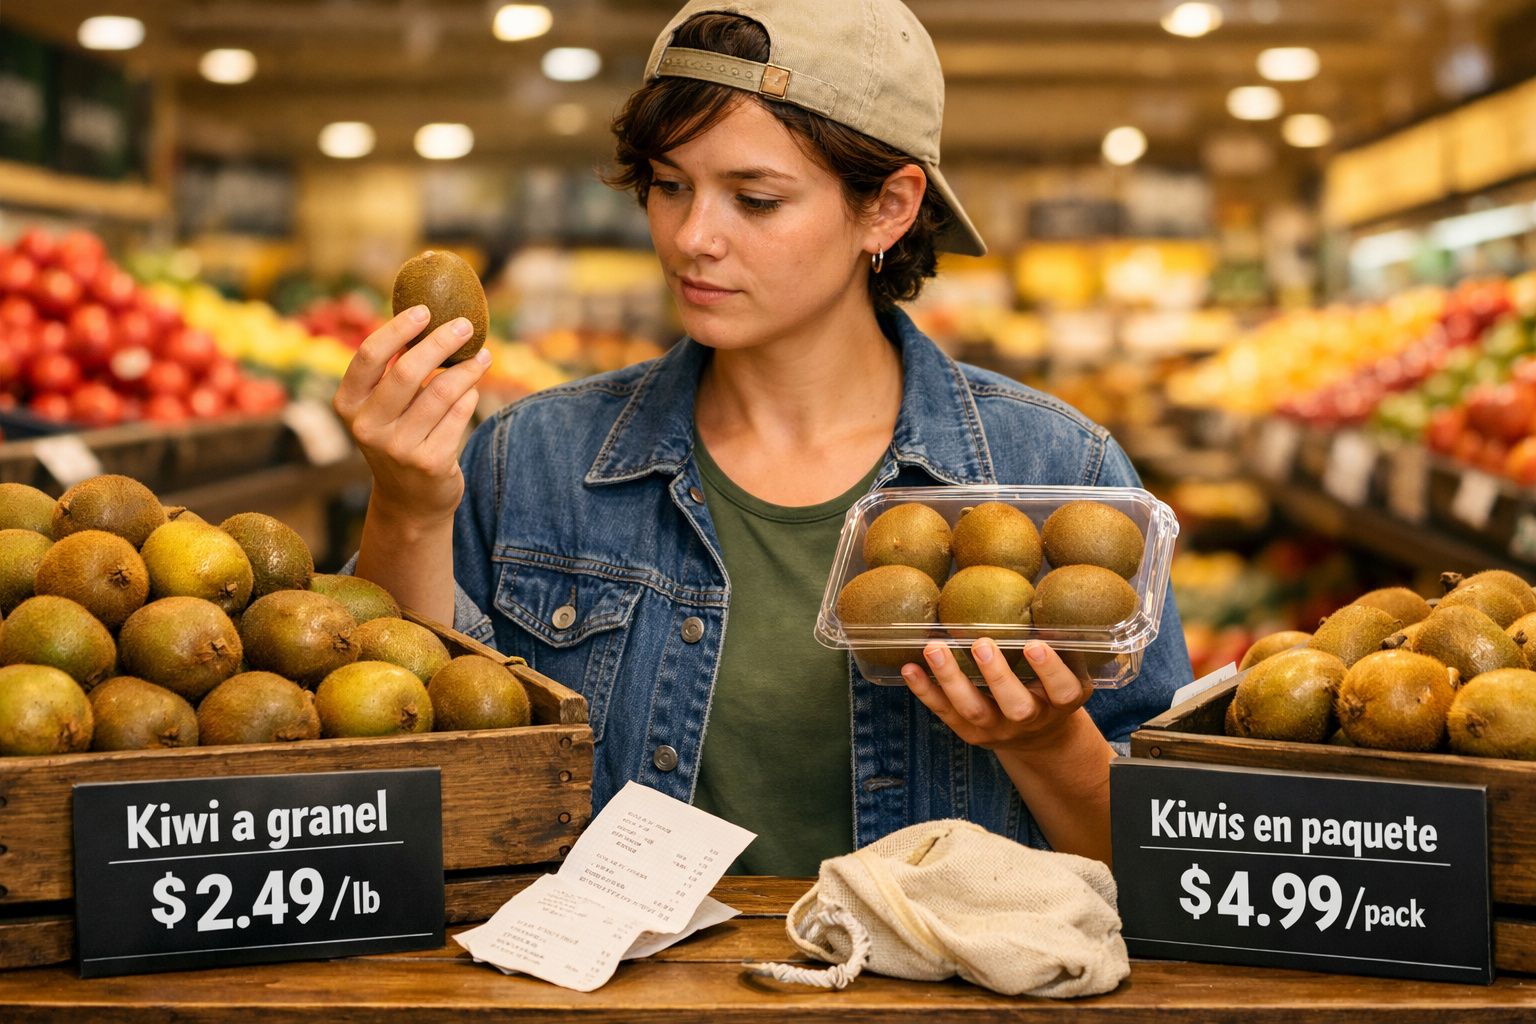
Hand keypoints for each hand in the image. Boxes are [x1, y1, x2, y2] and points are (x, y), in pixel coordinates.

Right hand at [332, 306, 490, 525]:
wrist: (409, 500)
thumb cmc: (398, 437)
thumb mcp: (382, 408)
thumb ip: (393, 370)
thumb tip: (426, 317)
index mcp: (348, 405)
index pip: (369, 356)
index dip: (398, 329)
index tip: (425, 310)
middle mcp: (367, 427)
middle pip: (407, 371)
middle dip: (441, 343)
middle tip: (465, 326)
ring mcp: (398, 448)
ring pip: (441, 393)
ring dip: (467, 369)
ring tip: (483, 356)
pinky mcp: (429, 464)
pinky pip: (458, 416)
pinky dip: (470, 396)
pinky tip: (473, 390)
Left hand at [901, 639, 1091, 753]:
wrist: (1039, 738)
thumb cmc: (1052, 689)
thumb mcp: (1069, 671)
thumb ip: (1060, 645)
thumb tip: (1043, 599)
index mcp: (1062, 703)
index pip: (1062, 690)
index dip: (1049, 670)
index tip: (1035, 644)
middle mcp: (1031, 719)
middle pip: (1016, 707)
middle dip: (997, 676)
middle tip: (981, 643)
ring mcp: (997, 729)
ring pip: (974, 710)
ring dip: (952, 679)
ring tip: (934, 648)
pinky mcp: (970, 732)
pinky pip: (945, 713)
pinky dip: (925, 691)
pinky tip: (910, 668)